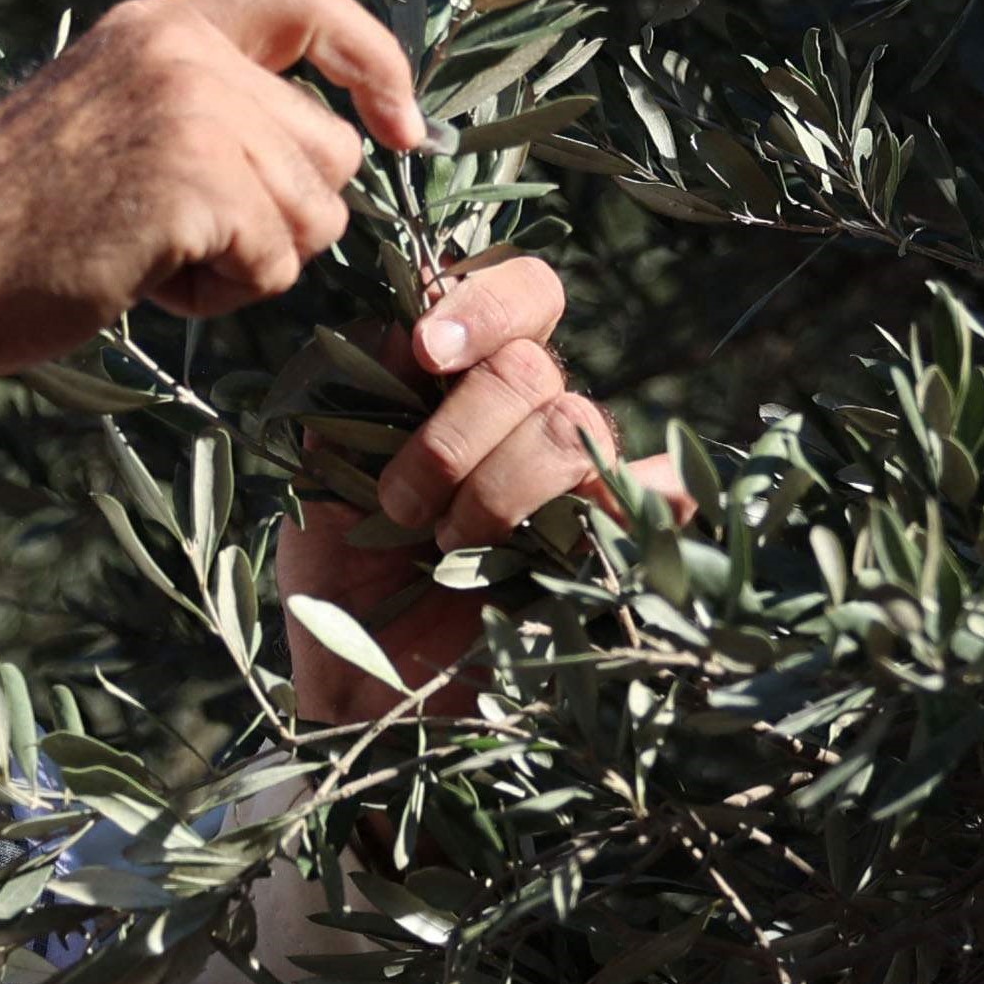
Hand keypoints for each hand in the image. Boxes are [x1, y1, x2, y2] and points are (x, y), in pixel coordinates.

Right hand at [0, 0, 426, 387]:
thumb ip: (210, 107)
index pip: (312, 0)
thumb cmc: (14, 222)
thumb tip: (339, 150)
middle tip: (181, 236)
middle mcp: (184, 51)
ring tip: (151, 253)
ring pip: (314, 215)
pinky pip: (276, 262)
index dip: (376, 62)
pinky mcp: (193, 181)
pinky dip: (222, 294)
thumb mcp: (114, 116)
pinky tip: (146, 279)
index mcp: (164, 25)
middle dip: (283, 217)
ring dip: (249, 262)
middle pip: (329, 148)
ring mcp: (192, 112)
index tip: (400, 128)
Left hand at [274, 254, 688, 722]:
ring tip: (446, 547)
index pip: (521, 294)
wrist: (363, 689)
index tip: (428, 352)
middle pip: (532, 369)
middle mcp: (533, 419)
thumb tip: (408, 325)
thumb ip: (357, 391)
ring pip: (569, 430)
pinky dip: (656, 496)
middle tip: (403, 508)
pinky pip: (661, 500)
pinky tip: (625, 516)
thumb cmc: (340, 579)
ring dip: (495, 490)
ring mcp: (579, 482)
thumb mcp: (322, 472)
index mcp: (469, 383)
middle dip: (455, 438)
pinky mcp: (612, 547)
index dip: (484, 305)